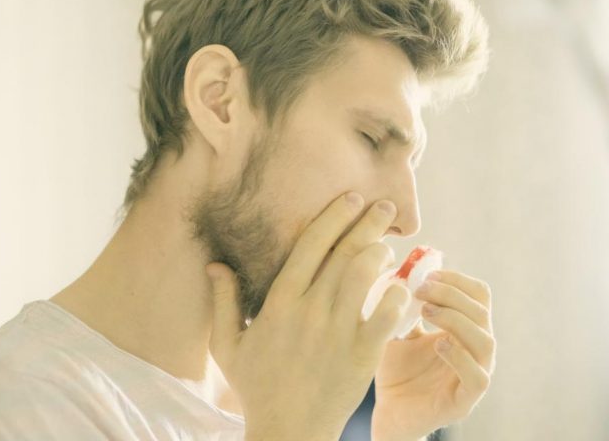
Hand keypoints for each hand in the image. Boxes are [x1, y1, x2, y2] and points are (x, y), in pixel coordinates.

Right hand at [206, 192, 410, 440]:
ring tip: (388, 246)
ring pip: (367, 275)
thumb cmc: (255, 387)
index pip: (311, 245)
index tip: (351, 198)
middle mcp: (311, 310)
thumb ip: (223, 302)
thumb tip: (215, 264)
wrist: (288, 431)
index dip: (334, 217)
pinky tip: (399, 286)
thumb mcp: (227, 345)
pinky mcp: (363, 354)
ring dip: (381, 253)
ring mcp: (339, 331)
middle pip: (345, 253)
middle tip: (384, 206)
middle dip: (368, 223)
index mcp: (280, 302)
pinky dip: (396, 294)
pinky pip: (387, 314)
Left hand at [371, 269, 495, 440]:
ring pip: (485, 341)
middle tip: (420, 289)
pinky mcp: (464, 401)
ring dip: (455, 319)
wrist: (387, 411)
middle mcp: (475, 349)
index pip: (478, 295)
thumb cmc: (395, 368)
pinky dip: (460, 357)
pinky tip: (437, 344)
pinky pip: (477, 377)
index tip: (427, 273)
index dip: (456, 279)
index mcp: (464, 328)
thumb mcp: (396, 327)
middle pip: (482, 311)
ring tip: (426, 311)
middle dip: (451, 294)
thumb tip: (401, 270)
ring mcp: (474, 374)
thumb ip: (402, 303)